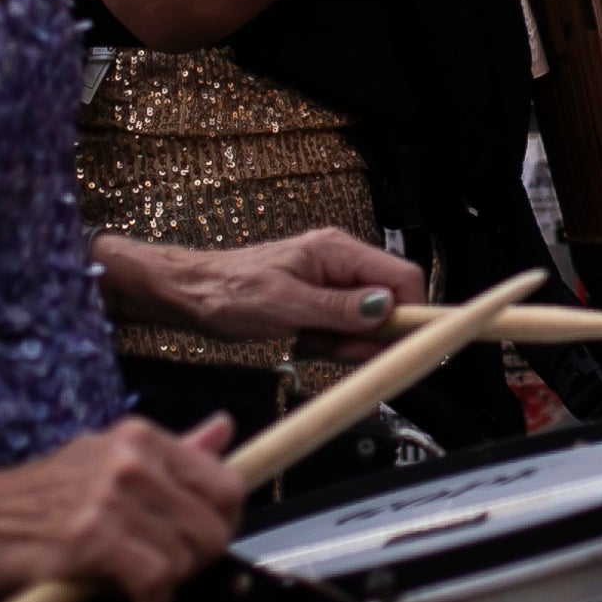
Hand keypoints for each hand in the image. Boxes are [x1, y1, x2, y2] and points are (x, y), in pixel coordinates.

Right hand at [0, 417, 242, 601]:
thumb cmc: (42, 500)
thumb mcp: (108, 461)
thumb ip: (173, 452)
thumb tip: (224, 429)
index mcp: (141, 438)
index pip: (225, 481)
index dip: (223, 522)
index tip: (202, 542)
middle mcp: (132, 459)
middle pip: (211, 526)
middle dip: (196, 561)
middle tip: (168, 573)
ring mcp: (111, 497)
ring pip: (185, 557)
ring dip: (169, 586)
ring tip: (141, 587)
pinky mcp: (91, 538)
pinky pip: (154, 580)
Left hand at [100, 227, 421, 345]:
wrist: (190, 295)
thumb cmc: (227, 292)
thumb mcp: (284, 305)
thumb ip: (338, 309)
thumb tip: (384, 309)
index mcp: (338, 250)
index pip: (403, 277)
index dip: (411, 314)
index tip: (399, 346)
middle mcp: (341, 261)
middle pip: (390, 301)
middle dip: (371, 335)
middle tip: (339, 351)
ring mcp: (331, 280)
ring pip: (368, 319)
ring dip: (347, 341)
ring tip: (311, 343)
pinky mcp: (320, 300)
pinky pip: (345, 326)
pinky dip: (331, 342)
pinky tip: (305, 342)